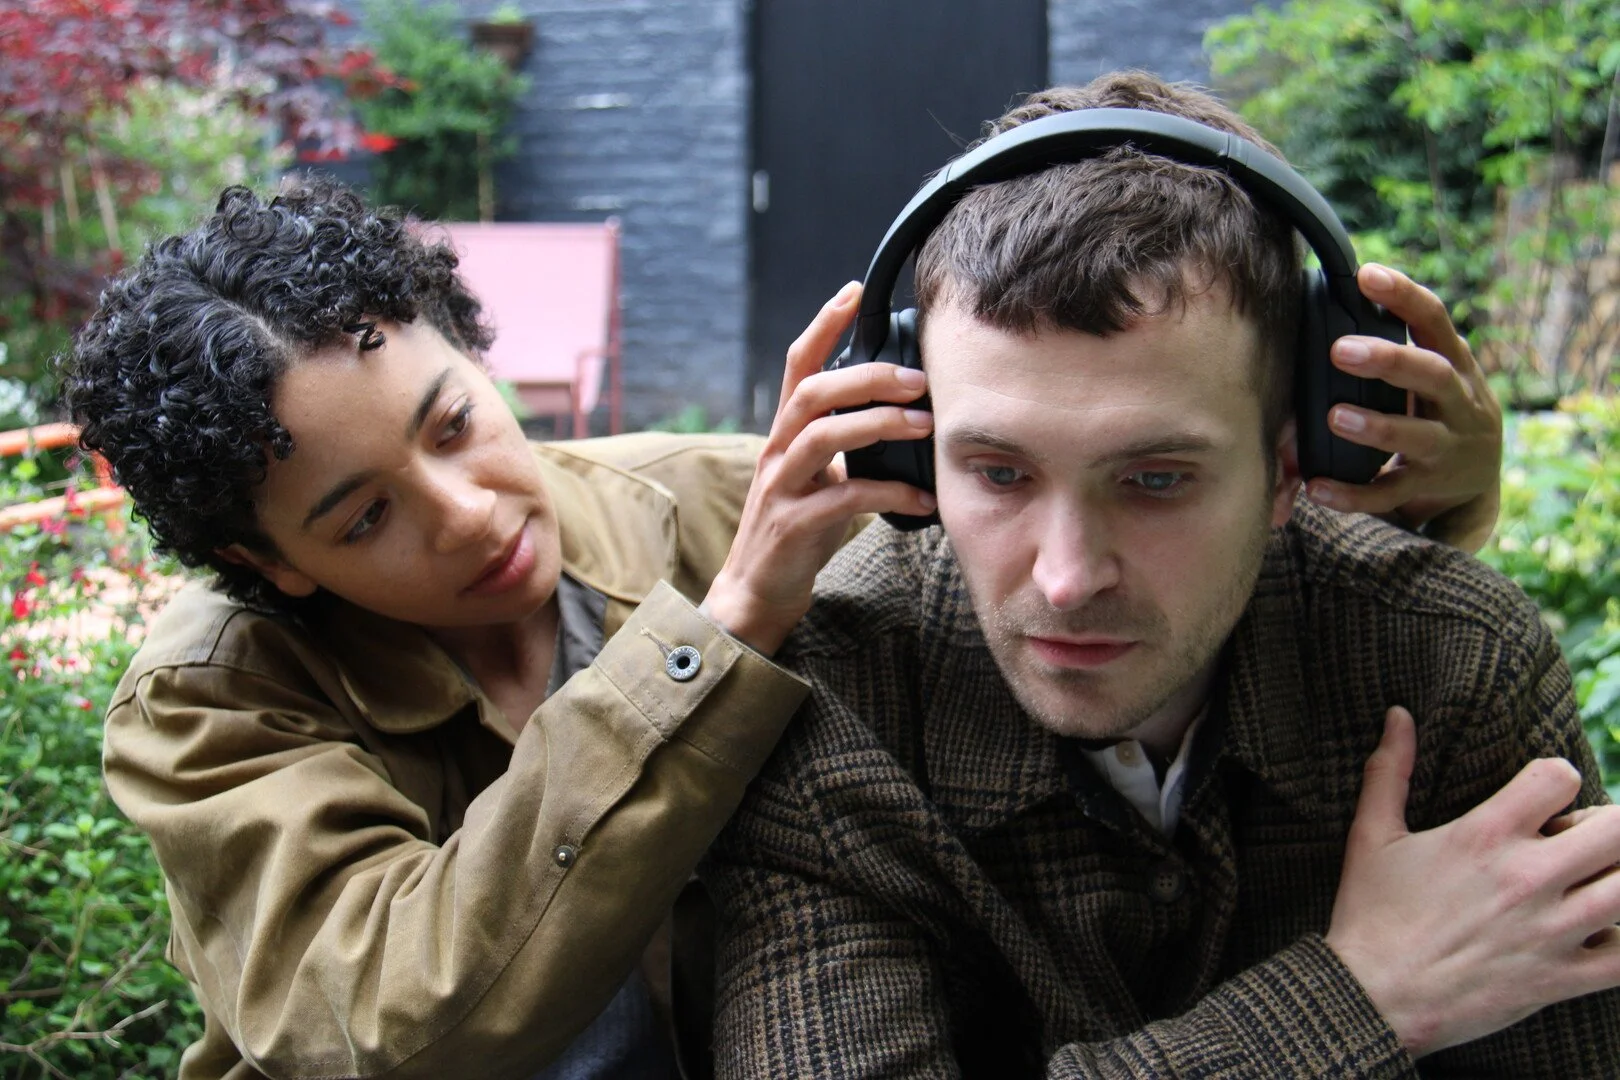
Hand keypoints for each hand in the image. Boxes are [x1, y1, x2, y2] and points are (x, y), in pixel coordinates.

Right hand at [701, 282, 934, 654]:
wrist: (757, 590)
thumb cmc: (799, 529)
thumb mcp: (820, 476)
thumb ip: (845, 444)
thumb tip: (902, 415)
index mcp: (785, 433)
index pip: (798, 365)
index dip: (823, 325)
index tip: (852, 292)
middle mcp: (776, 452)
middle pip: (813, 393)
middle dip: (867, 377)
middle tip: (918, 378)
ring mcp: (781, 488)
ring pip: (822, 437)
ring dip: (879, 425)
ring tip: (925, 426)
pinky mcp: (793, 525)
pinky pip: (845, 499)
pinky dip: (890, 493)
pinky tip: (924, 499)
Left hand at [1304, 264, 1502, 552]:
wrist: (1475, 479)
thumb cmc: (1435, 409)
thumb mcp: (1431, 374)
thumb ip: (1393, 349)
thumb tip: (1320, 307)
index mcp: (1455, 364)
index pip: (1434, 320)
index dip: (1404, 296)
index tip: (1367, 274)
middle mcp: (1459, 403)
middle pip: (1434, 374)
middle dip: (1390, 360)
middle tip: (1339, 349)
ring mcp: (1447, 448)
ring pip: (1417, 437)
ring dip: (1376, 426)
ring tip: (1335, 417)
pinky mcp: (1428, 487)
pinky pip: (1390, 493)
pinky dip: (1353, 493)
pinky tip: (1317, 487)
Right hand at [1325, 706, 1619, 1057]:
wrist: (1371, 996)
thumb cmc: (1369, 914)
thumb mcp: (1371, 835)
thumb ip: (1389, 770)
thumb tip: (1398, 715)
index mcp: (1484, 836)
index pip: (1559, 776)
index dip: (1555, 779)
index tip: (1541, 799)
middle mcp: (1526, 878)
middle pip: (1617, 828)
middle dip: (1604, 826)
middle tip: (1576, 841)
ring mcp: (1550, 931)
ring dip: (1617, 878)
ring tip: (1590, 882)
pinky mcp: (1559, 978)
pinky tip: (1598, 931)